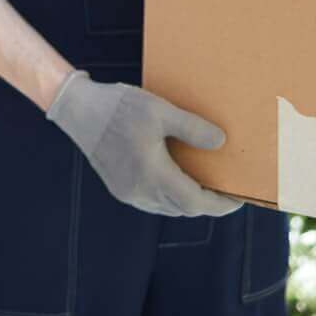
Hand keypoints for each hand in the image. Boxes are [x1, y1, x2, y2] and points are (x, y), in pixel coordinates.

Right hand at [46, 73, 241, 216]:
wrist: (77, 110)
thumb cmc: (118, 107)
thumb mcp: (159, 110)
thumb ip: (192, 128)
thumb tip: (221, 142)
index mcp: (153, 175)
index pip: (196, 202)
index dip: (221, 205)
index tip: (238, 199)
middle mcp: (141, 191)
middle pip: (184, 208)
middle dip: (207, 202)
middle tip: (225, 188)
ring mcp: (128, 192)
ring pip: (168, 207)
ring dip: (188, 200)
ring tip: (203, 183)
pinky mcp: (119, 188)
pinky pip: (153, 202)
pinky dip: (170, 196)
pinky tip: (175, 178)